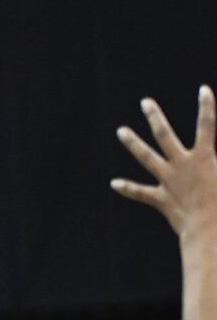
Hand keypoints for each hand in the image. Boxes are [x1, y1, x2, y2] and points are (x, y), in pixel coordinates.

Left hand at [112, 86, 216, 238]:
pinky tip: (114, 183)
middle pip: (165, 135)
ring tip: (120, 130)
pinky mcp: (161, 198)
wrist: (210, 229)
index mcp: (204, 158)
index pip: (207, 126)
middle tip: (145, 102)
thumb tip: (215, 159)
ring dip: (133, 143)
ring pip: (147, 157)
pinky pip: (141, 192)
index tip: (203, 90)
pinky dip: (128, 188)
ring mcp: (169, 180)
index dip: (207, 107)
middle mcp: (182, 165)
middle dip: (155, 117)